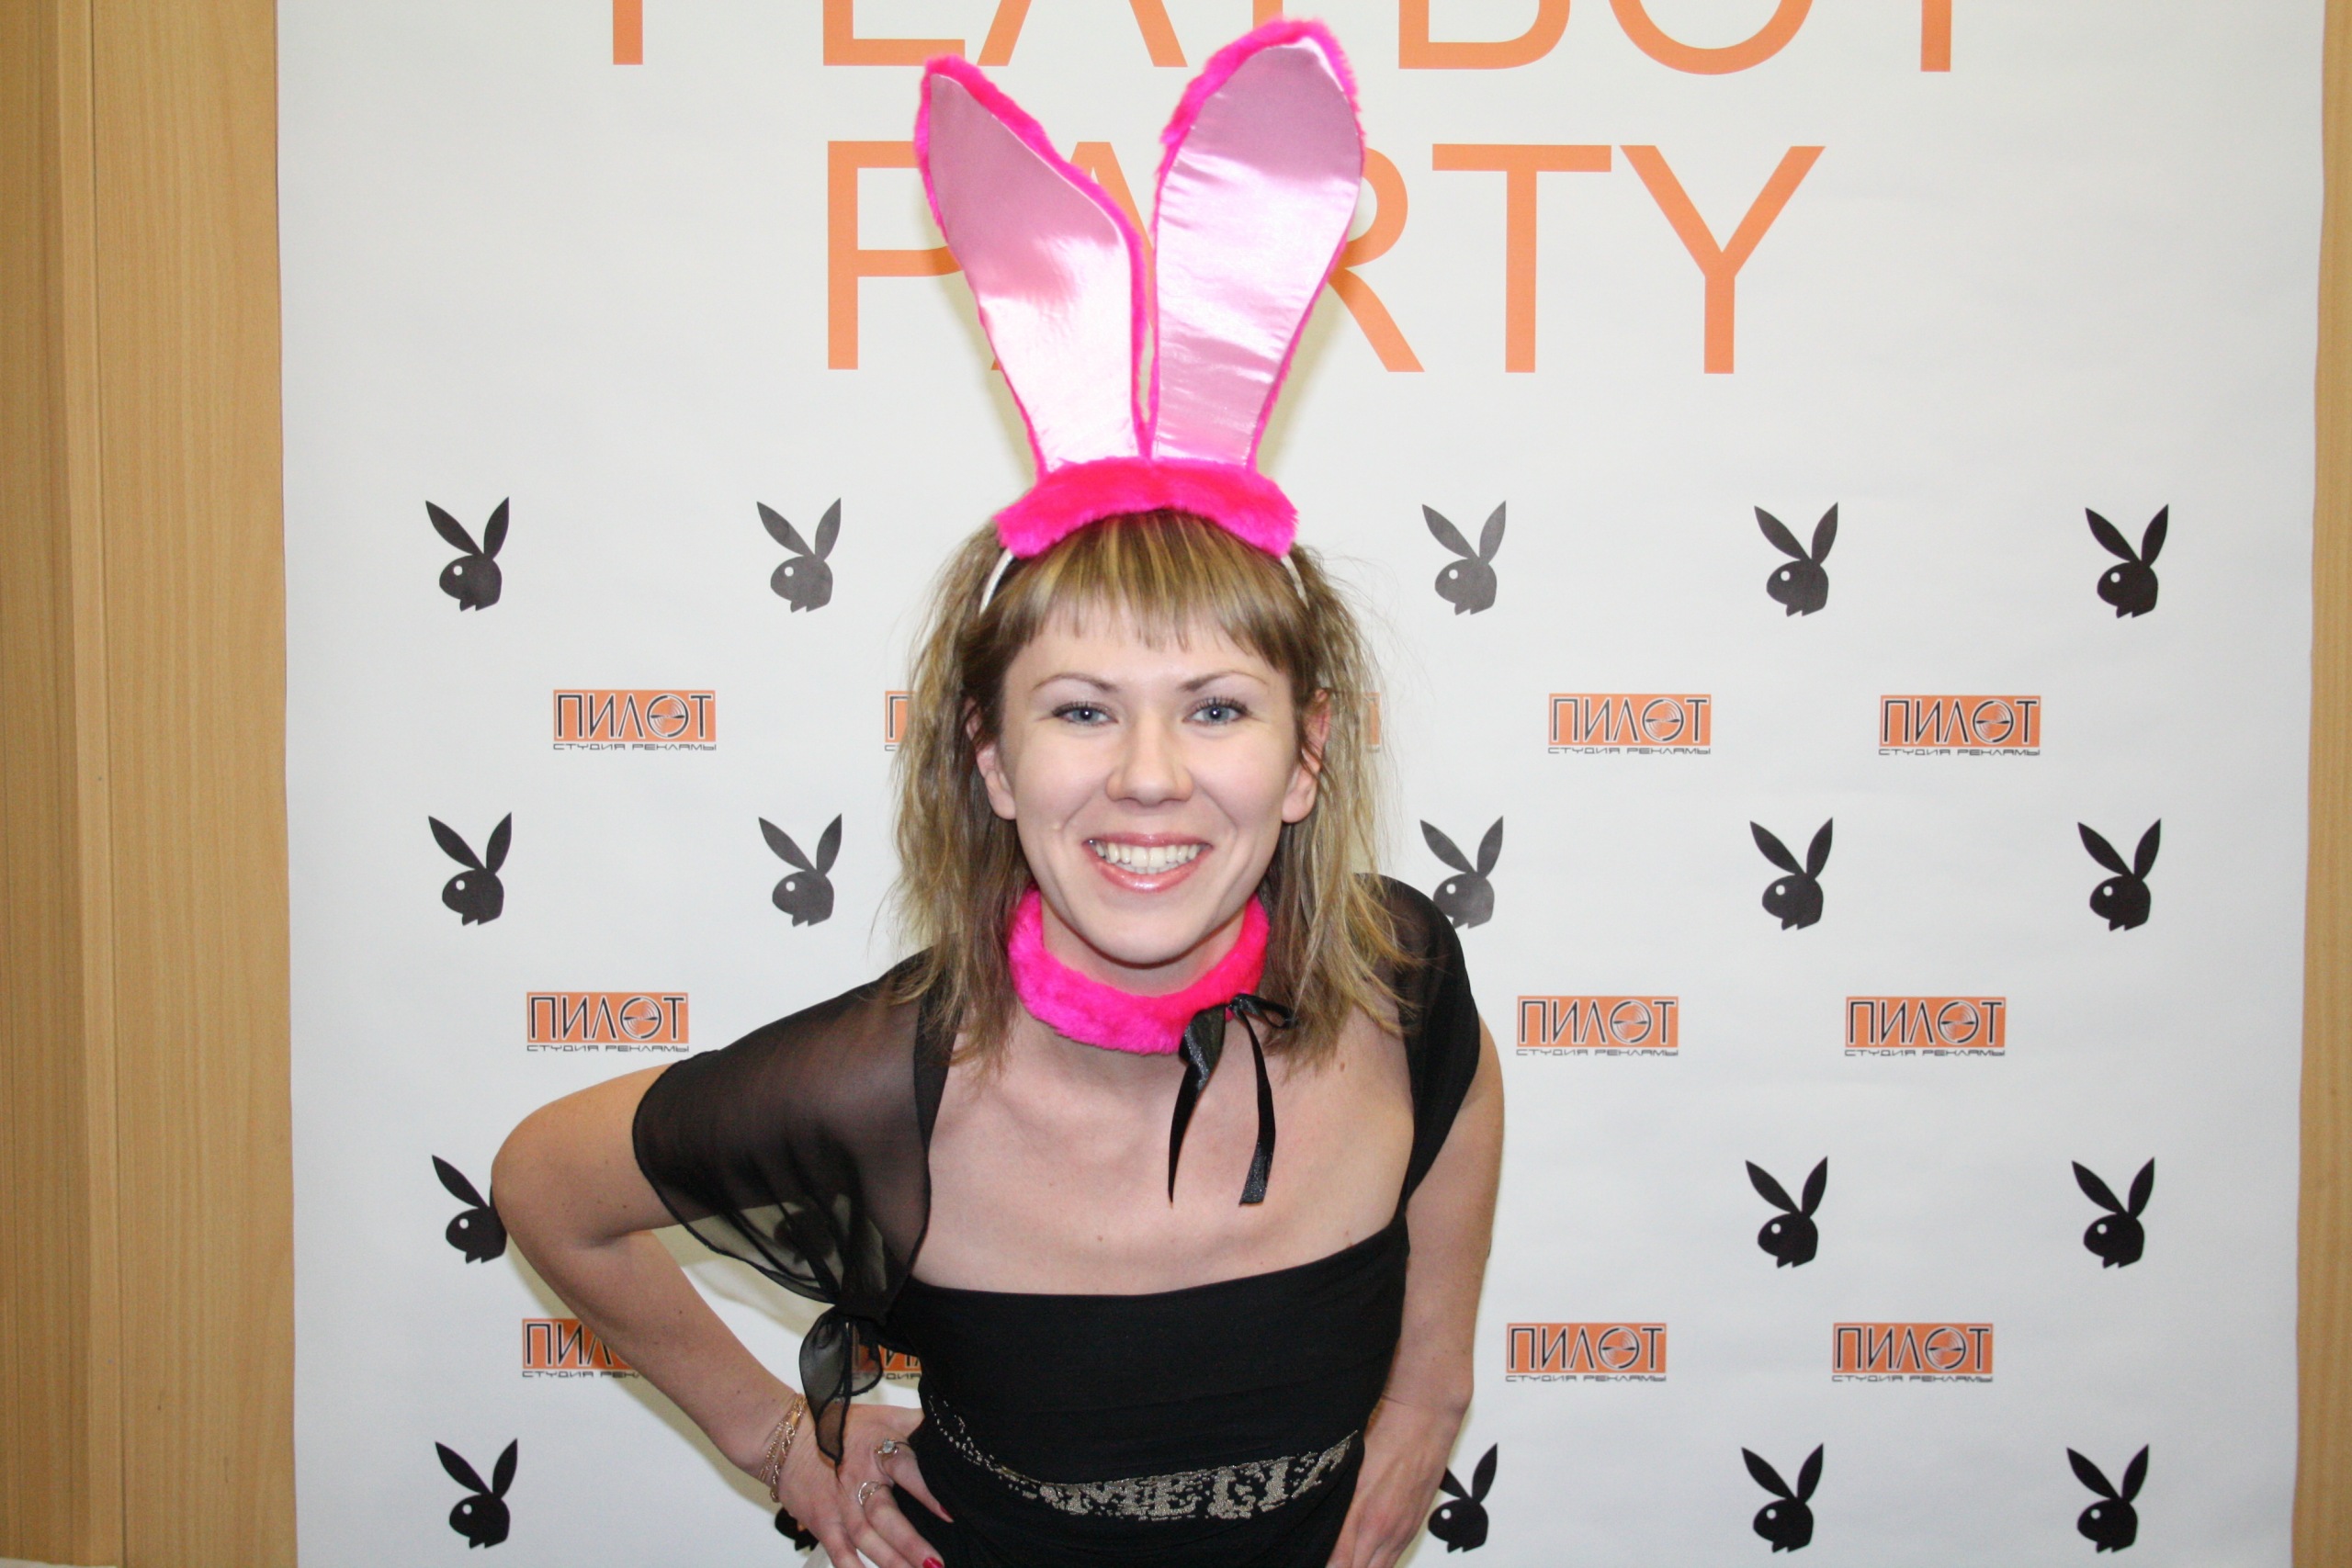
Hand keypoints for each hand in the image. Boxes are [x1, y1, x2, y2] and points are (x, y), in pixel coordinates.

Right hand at [772, 1402, 950, 1567]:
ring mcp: (839, 1505)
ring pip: (865, 1538)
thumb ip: (917, 1422)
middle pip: (885, 1514)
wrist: (787, 1438)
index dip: (926, 1491)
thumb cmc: (839, 1426)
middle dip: (909, 1542)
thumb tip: (952, 1422)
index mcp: (877, 1452)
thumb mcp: (883, 1416)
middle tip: (935, 1563)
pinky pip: (839, 1551)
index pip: (905, 1469)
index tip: (949, 1512)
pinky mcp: (823, 1523)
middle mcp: (858, 1480)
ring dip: (890, 1561)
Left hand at [1326, 1394, 1463, 1567]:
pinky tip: (1363, 1555)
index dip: (1322, 1564)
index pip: (1337, 1564)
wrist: (1423, 1420)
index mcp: (1360, 1513)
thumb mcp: (1345, 1464)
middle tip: (1325, 1558)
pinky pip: (1393, 1560)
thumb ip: (1331, 1498)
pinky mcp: (1413, 1527)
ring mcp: (1400, 1531)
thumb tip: (1312, 1521)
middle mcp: (1382, 1529)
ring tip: (1342, 1559)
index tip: (1310, 1557)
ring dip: (1359, 1567)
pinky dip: (1376, 1563)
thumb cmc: (1383, 1433)